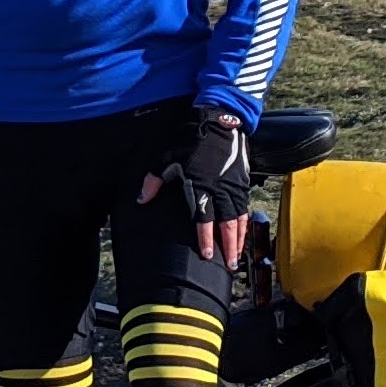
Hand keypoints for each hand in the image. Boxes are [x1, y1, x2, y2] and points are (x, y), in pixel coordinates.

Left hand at [146, 110, 256, 272]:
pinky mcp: (242, 182)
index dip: (206, 239)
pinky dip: (244, 225)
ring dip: (238, 239)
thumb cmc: (192, 140)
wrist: (221, 120)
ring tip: (237, 256)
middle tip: (229, 265)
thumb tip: (141, 200)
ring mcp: (233, 187)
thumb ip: (154, 181)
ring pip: (239, 219)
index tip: (207, 256)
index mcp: (201, 186)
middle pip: (227, 225)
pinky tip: (242, 234)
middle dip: (228, 247)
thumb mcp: (168, 158)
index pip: (204, 219)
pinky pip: (245, 209)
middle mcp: (220, 190)